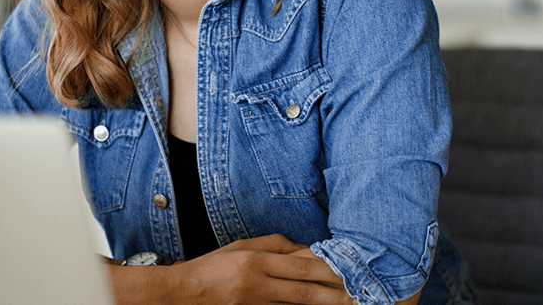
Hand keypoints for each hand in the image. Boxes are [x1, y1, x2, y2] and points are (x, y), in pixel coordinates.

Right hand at [106, 234, 352, 304]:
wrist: (181, 292)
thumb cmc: (213, 265)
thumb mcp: (244, 244)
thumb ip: (278, 245)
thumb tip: (308, 250)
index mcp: (256, 262)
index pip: (302, 267)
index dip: (329, 271)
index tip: (351, 272)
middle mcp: (258, 285)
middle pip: (305, 292)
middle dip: (335, 295)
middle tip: (361, 297)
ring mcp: (255, 304)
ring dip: (324, 304)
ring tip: (348, 304)